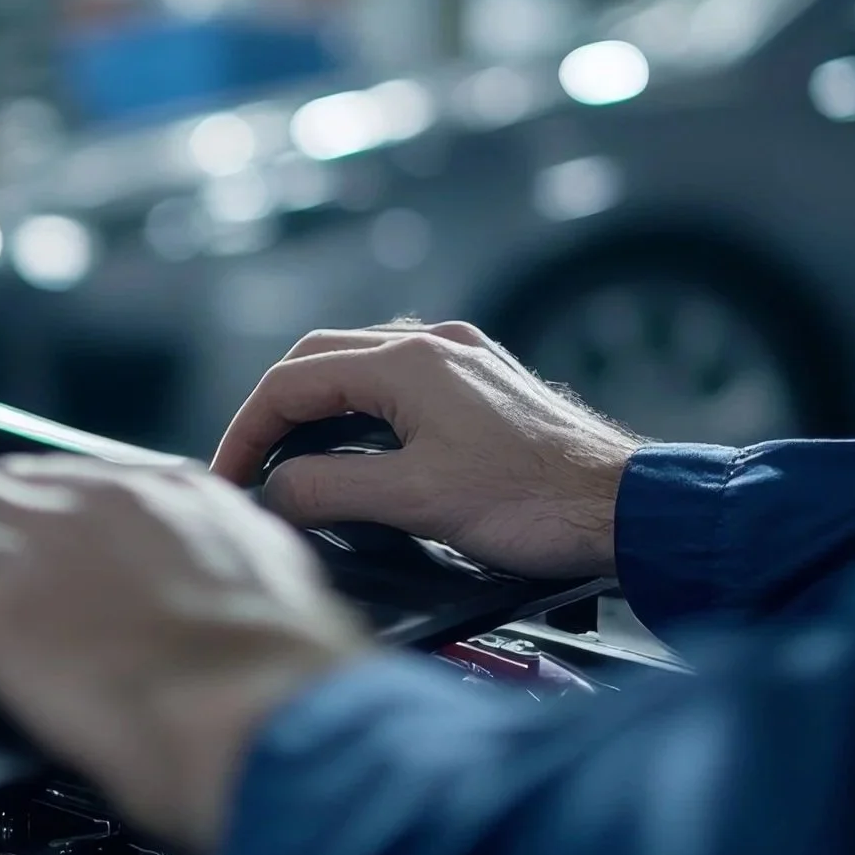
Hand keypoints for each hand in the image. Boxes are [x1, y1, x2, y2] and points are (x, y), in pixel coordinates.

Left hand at [0, 457, 371, 854]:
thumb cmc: (284, 690)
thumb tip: (216, 590)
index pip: (63, 479)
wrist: (269, 719)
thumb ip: (227, 574)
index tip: (1, 534)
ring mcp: (31, 550)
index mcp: (166, 495)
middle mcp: (90, 503)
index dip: (16, 509)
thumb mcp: (272, 597)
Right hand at [212, 322, 641, 578]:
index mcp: (409, 362)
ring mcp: (463, 360)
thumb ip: (331, 490)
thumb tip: (275, 491)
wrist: (626, 509)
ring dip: (317, 407)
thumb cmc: (534, 504)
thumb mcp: (416, 502)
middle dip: (274, 413)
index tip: (229, 476)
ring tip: (291, 459)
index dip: (247, 431)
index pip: (293, 381)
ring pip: (361, 366)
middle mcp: (434, 344)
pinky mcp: (485, 385)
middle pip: (320, 361)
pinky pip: (400, 381)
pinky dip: (361, 411)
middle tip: (248, 466)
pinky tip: (358, 450)